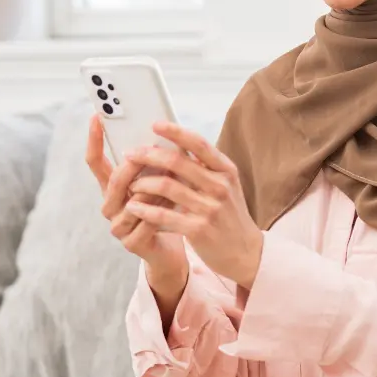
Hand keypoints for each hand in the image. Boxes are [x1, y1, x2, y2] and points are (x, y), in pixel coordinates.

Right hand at [84, 115, 188, 290]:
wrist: (171, 251)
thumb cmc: (166, 210)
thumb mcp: (160, 182)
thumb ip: (155, 163)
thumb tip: (165, 133)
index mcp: (113, 189)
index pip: (95, 162)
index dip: (94, 140)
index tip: (97, 117)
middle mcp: (110, 206)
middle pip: (115, 179)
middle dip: (135, 164)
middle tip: (152, 150)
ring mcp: (118, 226)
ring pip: (135, 199)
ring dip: (157, 188)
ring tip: (177, 178)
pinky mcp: (131, 243)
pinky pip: (148, 219)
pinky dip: (165, 208)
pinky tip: (179, 202)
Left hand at [123, 121, 263, 289]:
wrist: (245, 252)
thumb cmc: (230, 216)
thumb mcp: (226, 186)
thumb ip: (206, 168)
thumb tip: (176, 146)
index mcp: (226, 171)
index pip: (199, 144)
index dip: (175, 132)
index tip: (155, 124)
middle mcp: (220, 186)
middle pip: (177, 162)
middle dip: (148, 155)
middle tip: (131, 154)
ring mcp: (209, 208)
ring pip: (166, 186)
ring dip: (142, 183)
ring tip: (131, 184)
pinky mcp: (198, 229)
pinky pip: (163, 214)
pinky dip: (144, 209)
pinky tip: (134, 207)